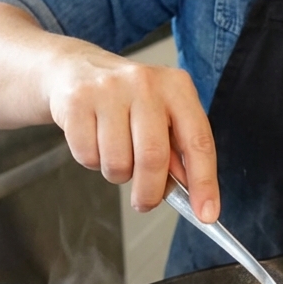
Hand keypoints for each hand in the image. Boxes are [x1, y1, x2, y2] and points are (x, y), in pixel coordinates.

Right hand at [48, 46, 218, 220]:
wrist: (76, 70)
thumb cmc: (127, 101)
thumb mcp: (160, 115)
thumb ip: (177, 151)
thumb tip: (190, 193)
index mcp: (177, 87)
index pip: (198, 141)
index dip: (204, 182)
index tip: (206, 214)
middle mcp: (146, 83)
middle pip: (153, 157)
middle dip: (149, 192)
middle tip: (144, 202)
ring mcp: (109, 90)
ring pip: (117, 162)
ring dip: (117, 174)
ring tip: (115, 154)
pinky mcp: (77, 101)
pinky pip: (88, 156)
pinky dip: (92, 161)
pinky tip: (94, 140)